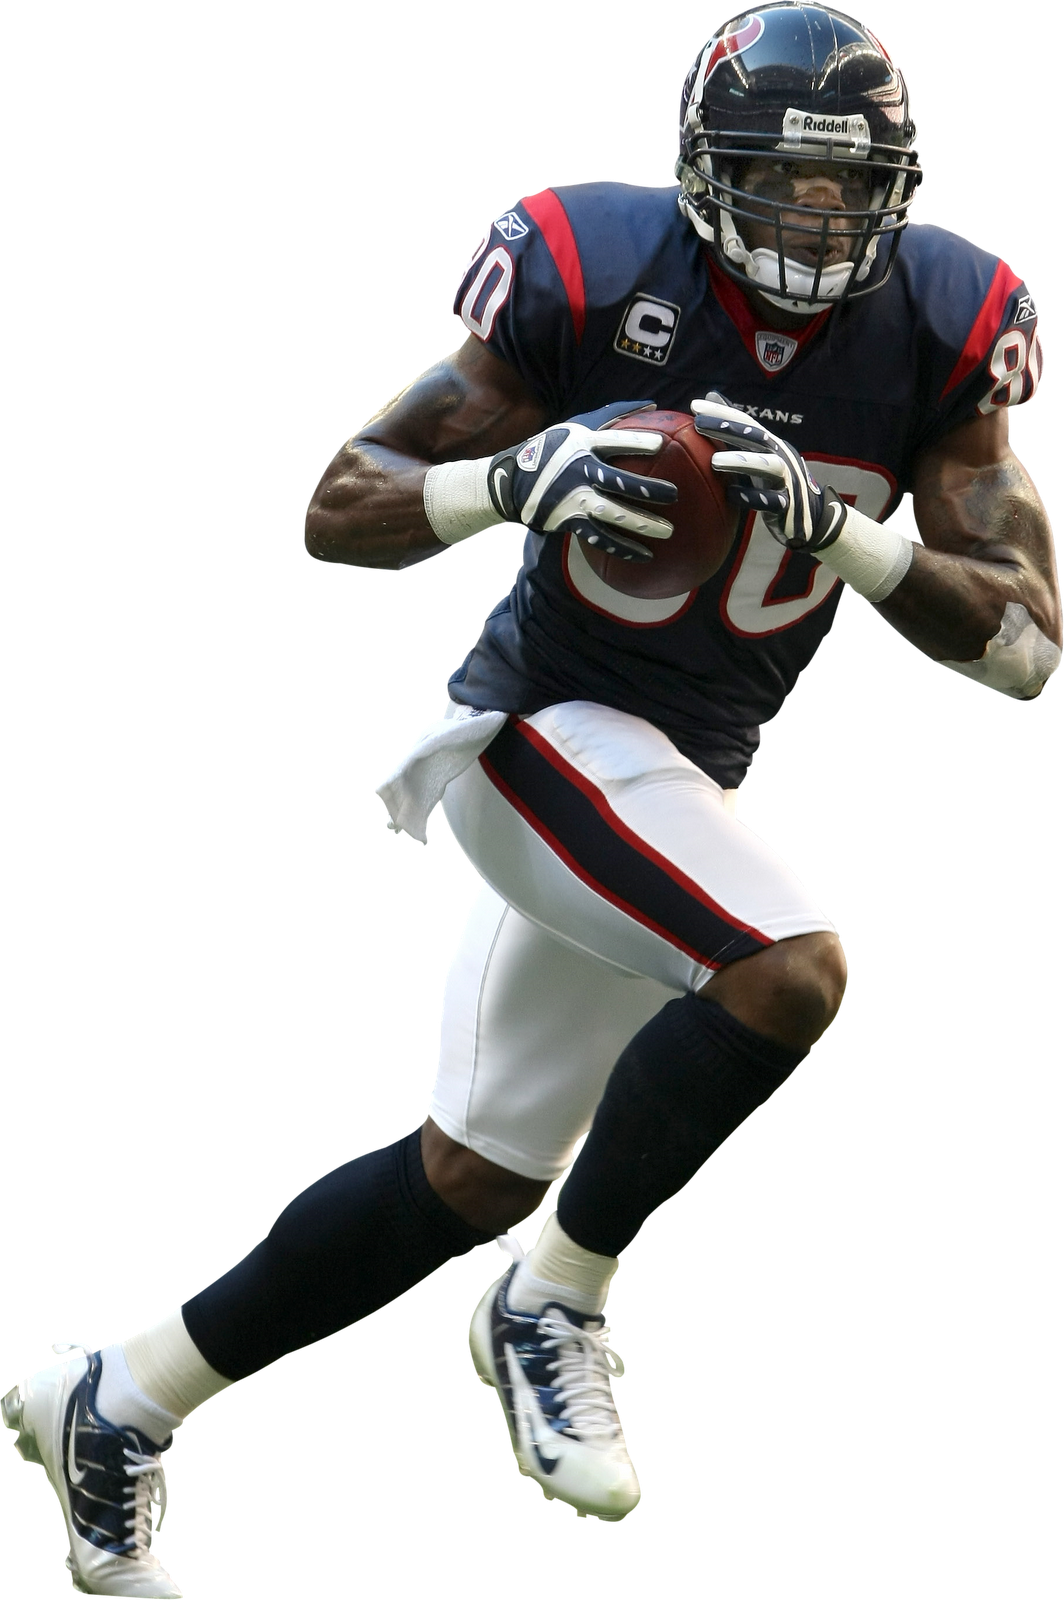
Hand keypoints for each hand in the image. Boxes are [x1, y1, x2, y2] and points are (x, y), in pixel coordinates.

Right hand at [487, 401, 676, 561]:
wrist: (511, 482)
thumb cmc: (552, 448)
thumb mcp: (575, 426)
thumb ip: (612, 417)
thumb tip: (652, 406)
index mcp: (583, 445)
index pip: (613, 441)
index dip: (637, 442)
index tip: (662, 445)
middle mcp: (580, 472)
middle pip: (619, 482)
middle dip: (648, 489)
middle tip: (674, 495)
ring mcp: (575, 499)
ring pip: (613, 515)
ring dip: (641, 524)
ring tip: (668, 531)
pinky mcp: (570, 522)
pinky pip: (600, 538)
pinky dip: (623, 549)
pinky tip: (645, 555)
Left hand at [691, 395, 845, 553]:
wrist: (812, 517)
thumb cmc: (777, 484)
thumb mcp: (760, 457)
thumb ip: (739, 436)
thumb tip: (713, 400)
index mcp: (771, 445)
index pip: (746, 423)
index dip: (722, 413)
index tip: (695, 406)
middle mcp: (781, 456)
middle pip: (756, 437)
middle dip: (727, 428)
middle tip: (698, 424)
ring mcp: (786, 479)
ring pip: (767, 465)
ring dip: (740, 461)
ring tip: (714, 461)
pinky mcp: (787, 504)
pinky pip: (770, 500)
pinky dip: (750, 496)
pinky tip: (731, 494)